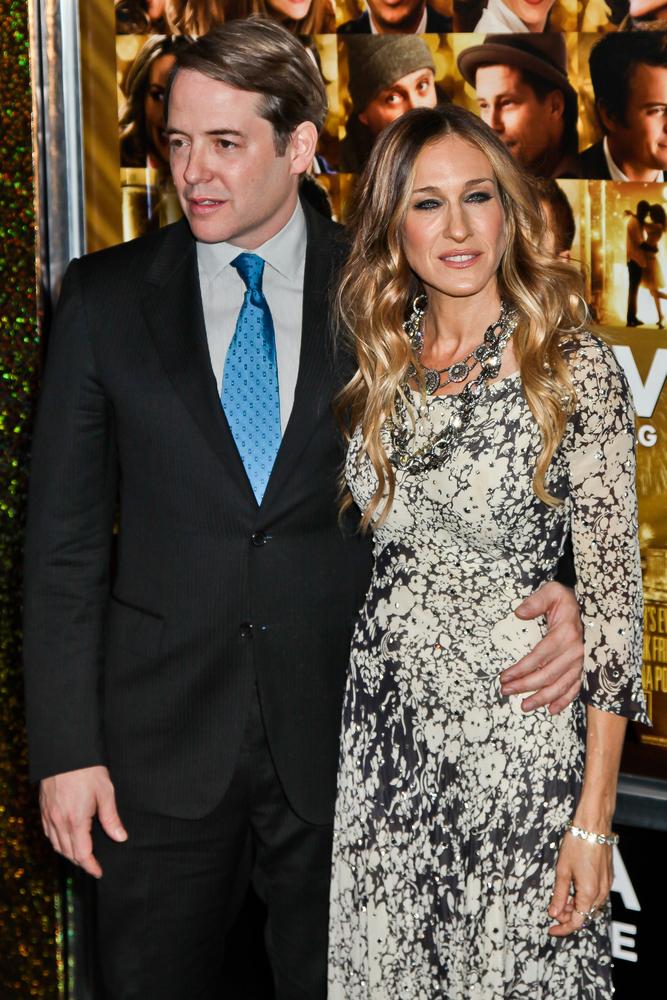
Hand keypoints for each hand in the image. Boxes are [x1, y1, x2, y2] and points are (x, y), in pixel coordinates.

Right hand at [39, 765, 126, 877]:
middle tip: (92, 865)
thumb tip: (120, 837)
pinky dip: (57, 841)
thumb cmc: (88, 770)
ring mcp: (48, 816)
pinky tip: (65, 838)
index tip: (99, 872)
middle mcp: (59, 822)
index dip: (91, 866)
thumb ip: (111, 818)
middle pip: (67, 852)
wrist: (66, 751)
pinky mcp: (43, 809)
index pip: (82, 854)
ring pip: (56, 845)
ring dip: (68, 853)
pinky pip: (48, 833)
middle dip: (80, 862)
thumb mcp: (106, 792)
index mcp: (75, 820)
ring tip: (81, 854)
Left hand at [499, 582, 582, 713]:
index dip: (521, 669)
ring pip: (561, 685)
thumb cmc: (565, 599)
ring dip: (542, 698)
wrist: (587, 605)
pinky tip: (551, 710)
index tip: (504, 676)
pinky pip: (575, 687)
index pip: (539, 656)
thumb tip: (518, 613)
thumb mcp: (551, 592)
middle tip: (506, 691)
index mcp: (565, 634)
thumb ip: (535, 601)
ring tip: (524, 706)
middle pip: (547, 675)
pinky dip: (564, 700)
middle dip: (525, 686)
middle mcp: (575, 651)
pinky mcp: (584, 667)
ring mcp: (581, 661)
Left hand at [547, 831, 612, 936]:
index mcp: (589, 894)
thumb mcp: (562, 870)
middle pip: (584, 915)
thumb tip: (553, 913)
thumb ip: (559, 894)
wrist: (594, 826)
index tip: (551, 930)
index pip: (576, 921)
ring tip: (560, 898)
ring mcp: (606, 885)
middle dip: (567, 916)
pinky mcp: (607, 878)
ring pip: (590, 906)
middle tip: (553, 909)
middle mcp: (601, 893)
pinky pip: (596, 895)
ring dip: (575, 906)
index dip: (562, 928)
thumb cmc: (577, 844)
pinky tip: (573, 889)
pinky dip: (583, 897)